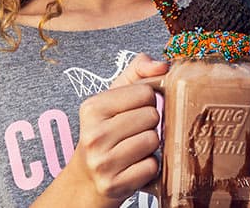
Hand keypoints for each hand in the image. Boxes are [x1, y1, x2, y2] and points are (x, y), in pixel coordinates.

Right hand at [33, 54, 165, 206]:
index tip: (135, 110)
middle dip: (150, 124)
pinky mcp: (114, 184)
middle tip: (134, 132)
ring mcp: (102, 162)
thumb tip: (162, 65)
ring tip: (135, 148)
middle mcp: (93, 135)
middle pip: (152, 116)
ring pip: (154, 141)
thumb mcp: (114, 98)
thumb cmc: (106, 133)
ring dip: (151, 146)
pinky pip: (152, 166)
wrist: (87, 180)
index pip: (145, 92)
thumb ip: (138, 71)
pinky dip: (149, 167)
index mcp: (92, 108)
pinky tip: (134, 166)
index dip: (148, 101)